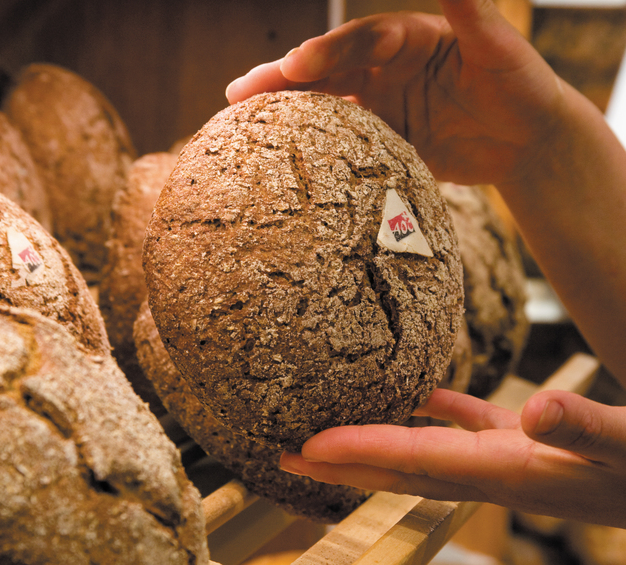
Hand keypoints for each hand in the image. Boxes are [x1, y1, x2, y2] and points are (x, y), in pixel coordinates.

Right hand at [225, 0, 566, 185]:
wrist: (531, 141)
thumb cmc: (523, 85)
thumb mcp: (497, 45)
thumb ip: (467, 1)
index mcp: (410, 37)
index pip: (361, 39)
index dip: (329, 49)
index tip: (298, 62)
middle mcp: (388, 66)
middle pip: (327, 68)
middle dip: (284, 78)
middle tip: (241, 92)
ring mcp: (382, 102)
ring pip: (325, 101)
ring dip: (286, 108)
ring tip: (243, 117)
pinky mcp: (384, 136)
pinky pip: (341, 138)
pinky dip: (311, 141)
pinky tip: (280, 149)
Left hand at [279, 388, 625, 528]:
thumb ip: (583, 427)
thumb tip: (538, 409)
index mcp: (506, 472)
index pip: (413, 461)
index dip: (357, 453)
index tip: (305, 448)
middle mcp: (493, 473)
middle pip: (397, 471)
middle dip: (338, 467)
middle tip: (283, 458)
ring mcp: (504, 461)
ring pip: (420, 451)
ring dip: (371, 443)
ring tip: (326, 435)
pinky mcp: (522, 444)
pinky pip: (462, 426)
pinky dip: (433, 411)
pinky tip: (416, 393)